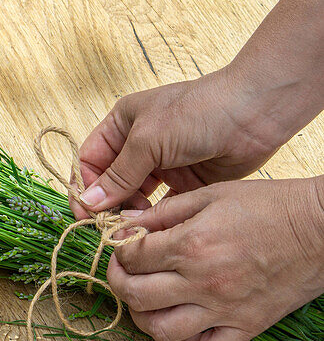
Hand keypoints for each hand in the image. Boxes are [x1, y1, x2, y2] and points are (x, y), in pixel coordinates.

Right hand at [70, 70, 283, 218]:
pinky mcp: (186, 181)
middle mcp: (139, 145)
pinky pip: (162, 205)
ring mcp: (163, 164)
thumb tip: (88, 203)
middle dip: (107, 204)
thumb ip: (118, 175)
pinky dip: (154, 218)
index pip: (89, 160)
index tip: (85, 214)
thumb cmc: (198, 112)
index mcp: (122, 125)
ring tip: (133, 227)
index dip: (84, 187)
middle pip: (110, 182)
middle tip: (109, 228)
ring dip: (130, 213)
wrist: (255, 112)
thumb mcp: (149, 140)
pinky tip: (153, 228)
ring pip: (134, 196)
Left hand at [107, 177, 323, 340]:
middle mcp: (203, 281)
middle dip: (120, 283)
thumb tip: (123, 224)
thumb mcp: (210, 195)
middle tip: (125, 273)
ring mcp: (225, 309)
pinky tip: (187, 324)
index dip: (118, 251)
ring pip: (162, 331)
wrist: (323, 227)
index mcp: (191, 245)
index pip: (130, 257)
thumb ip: (162, 212)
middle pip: (135, 296)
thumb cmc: (268, 205)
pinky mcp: (247, 327)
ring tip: (149, 301)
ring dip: (145, 318)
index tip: (123, 246)